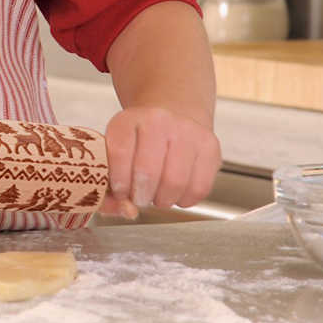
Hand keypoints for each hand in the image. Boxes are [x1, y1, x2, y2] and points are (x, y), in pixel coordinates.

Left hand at [98, 106, 220, 218]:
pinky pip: (199, 187)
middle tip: (140, 198)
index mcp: (130, 119)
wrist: (173, 115)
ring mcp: (187, 132)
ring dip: (164, 199)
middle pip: (148, 172)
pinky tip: (176, 191)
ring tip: (158, 194)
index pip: (120, 154)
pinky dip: (185, 199)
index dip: (119, 182)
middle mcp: (159, 120)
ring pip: (175, 182)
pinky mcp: (210, 147)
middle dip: (141, 194)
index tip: (121, 192)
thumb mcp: (118, 145)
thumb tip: (124, 207)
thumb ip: (112, 175)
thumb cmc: (141, 138)